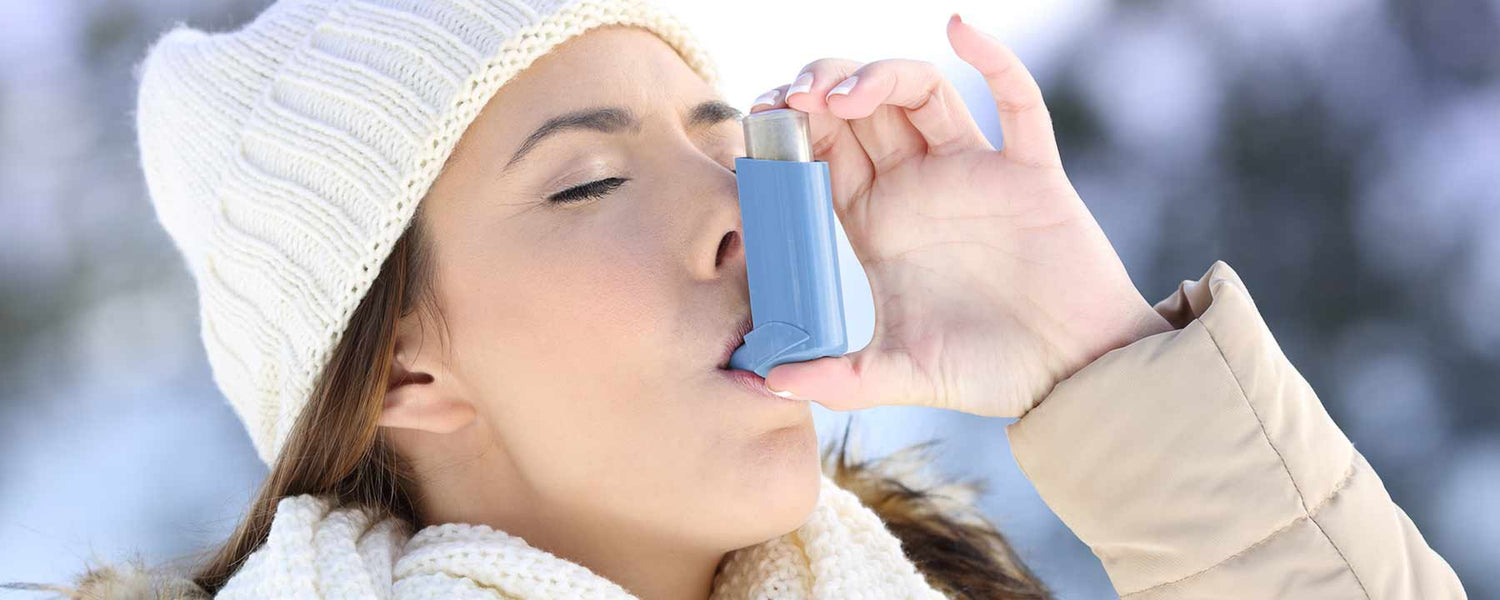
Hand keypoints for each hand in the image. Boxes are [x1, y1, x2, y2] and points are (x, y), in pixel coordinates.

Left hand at [750, 14, 1173, 417]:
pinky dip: (993, 59)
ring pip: (919, 92)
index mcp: (874, 224)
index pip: (818, 156)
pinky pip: (1016, 100)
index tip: (760, 120)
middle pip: (859, 110)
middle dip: (821, 88)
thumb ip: (836, 378)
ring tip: (843, 93)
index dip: (788, 130)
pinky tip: (960, 29)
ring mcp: (971, 172)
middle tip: (793, 96)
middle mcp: (916, 187)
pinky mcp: (1029, 170)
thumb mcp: (899, 375)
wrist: (1072, 378)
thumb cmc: (985, 373)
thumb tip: (763, 379)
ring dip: (880, 75)